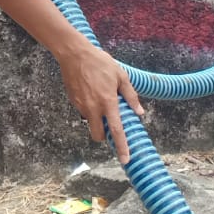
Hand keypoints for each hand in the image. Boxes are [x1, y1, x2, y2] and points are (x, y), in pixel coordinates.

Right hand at [54, 40, 145, 163]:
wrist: (74, 54)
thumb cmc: (100, 63)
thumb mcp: (121, 76)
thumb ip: (131, 96)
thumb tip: (140, 112)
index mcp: (108, 102)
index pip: (116, 130)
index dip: (121, 146)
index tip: (124, 159)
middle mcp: (93, 108)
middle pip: (98, 135)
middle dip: (104, 136)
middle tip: (109, 125)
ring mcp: (81, 106)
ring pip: (89, 123)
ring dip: (96, 119)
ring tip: (100, 99)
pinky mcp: (73, 101)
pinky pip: (83, 111)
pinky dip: (89, 108)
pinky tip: (91, 92)